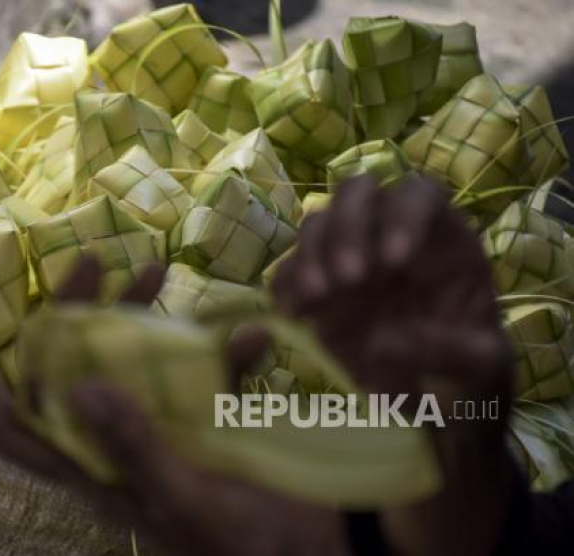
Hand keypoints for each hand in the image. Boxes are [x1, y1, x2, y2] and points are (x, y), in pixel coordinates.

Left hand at [0, 257, 350, 555]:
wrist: (316, 551)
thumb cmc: (243, 539)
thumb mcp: (186, 497)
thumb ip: (134, 446)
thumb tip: (76, 388)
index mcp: (96, 472)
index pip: (18, 432)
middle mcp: (117, 445)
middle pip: (72, 378)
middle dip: (71, 318)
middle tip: (91, 263)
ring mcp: (159, 430)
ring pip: (127, 365)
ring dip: (138, 318)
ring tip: (158, 270)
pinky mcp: (204, 422)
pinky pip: (199, 378)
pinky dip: (221, 355)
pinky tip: (250, 335)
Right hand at [273, 175, 516, 555]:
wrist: (433, 421)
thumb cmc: (470, 386)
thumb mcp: (481, 372)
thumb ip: (446, 351)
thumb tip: (381, 339)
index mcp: (443, 245)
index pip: (419, 197)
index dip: (403, 215)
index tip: (393, 261)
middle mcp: (390, 241)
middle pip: (358, 194)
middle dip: (347, 227)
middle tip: (348, 278)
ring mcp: (349, 264)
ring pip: (316, 225)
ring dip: (311, 255)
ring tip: (317, 299)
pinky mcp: (316, 294)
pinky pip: (287, 273)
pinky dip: (284, 288)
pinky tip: (293, 316)